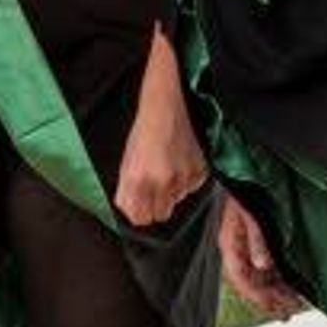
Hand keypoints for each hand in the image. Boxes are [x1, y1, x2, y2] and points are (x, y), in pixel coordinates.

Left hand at [113, 103, 209, 228]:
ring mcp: (183, 178)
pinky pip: (191, 188)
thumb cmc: (144, 131)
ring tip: (167, 166)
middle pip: (161, 215)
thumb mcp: (127, 162)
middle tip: (154, 189)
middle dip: (156, 206)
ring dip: (171, 190)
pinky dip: (185, 179)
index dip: (140, 213)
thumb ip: (127, 190)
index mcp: (138, 180)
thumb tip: (129, 210)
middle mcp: (162, 183)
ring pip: (177, 200)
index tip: (140, 207)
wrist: (167, 108)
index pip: (140, 219)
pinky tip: (180, 161)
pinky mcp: (200, 172)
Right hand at [220, 200, 301, 315]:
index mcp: (230, 245)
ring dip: (275, 292)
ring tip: (291, 305)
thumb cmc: (243, 189)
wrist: (244, 175)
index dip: (257, 295)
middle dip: (269, 299)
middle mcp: (236, 250)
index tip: (273, 306)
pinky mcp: (256, 243)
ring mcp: (246, 248)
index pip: (241, 278)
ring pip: (259, 278)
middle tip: (287, 313)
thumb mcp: (248, 214)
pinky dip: (277, 279)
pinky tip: (288, 287)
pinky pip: (265, 268)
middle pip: (251, 283)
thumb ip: (256, 240)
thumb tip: (262, 264)